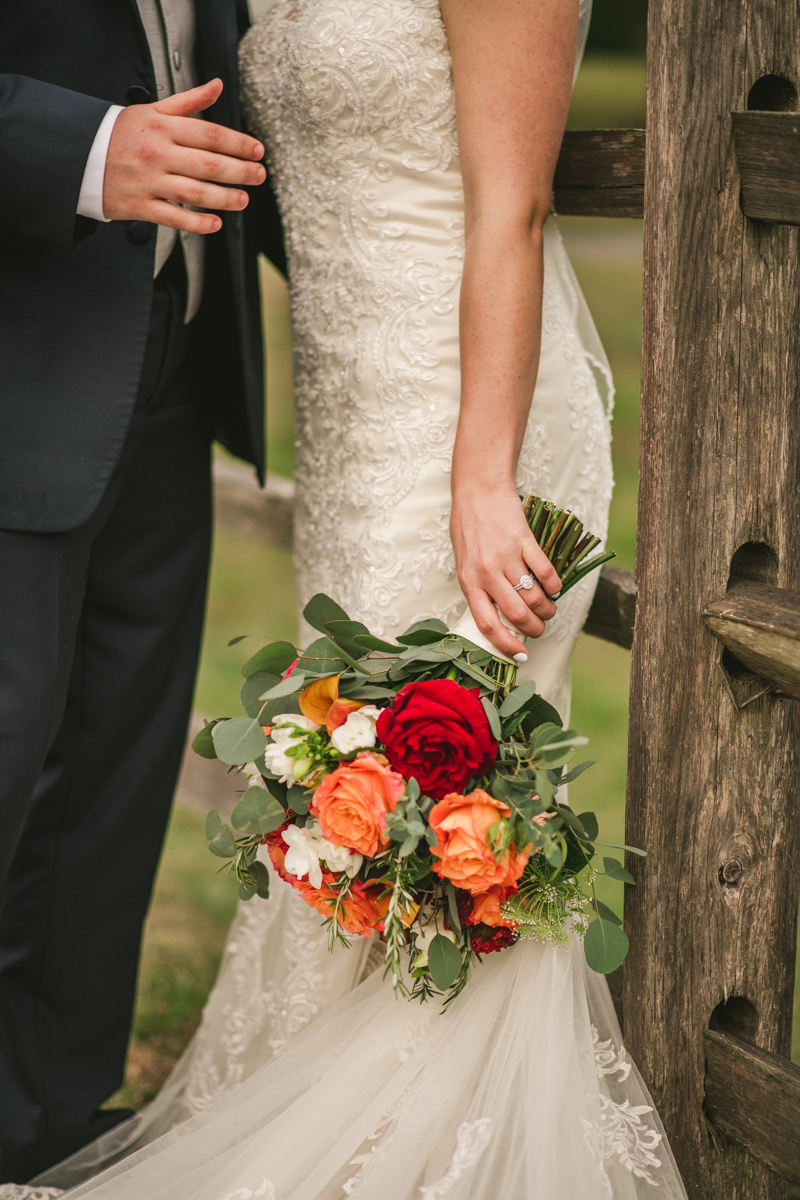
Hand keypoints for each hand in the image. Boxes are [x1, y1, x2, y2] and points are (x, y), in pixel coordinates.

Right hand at [103, 79, 265, 232]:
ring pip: (196, 192)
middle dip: (240, 172)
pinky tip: (215, 223)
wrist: (79, 155)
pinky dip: (197, 223)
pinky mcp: (140, 205)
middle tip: (259, 176)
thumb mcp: (152, 111)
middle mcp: (158, 153)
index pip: (210, 135)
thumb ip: (188, 102)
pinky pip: (174, 217)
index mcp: (163, 127)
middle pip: (209, 165)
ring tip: (243, 200)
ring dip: (225, 198)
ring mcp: (149, 181)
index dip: (239, 144)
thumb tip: (217, 86)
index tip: (258, 151)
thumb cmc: (120, 133)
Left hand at [450, 482, 561, 660]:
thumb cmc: (469, 528)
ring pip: (535, 597)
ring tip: (549, 609)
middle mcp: (487, 572)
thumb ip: (479, 588)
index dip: (505, 644)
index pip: (487, 623)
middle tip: (540, 629)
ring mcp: (506, 557)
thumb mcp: (464, 562)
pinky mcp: (525, 541)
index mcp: (468, 581)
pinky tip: (554, 587)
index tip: (520, 655)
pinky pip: (547, 573)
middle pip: (518, 614)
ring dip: (547, 609)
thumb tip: (499, 618)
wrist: (479, 491)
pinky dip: (555, 585)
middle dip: (534, 629)